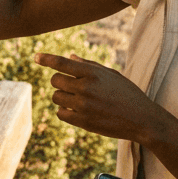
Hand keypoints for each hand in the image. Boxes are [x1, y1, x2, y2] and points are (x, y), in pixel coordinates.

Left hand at [34, 52, 169, 143]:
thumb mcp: (111, 75)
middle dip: (59, 81)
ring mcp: (83, 105)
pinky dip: (65, 110)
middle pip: (55, 80)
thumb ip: (89, 65)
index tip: (36, 57)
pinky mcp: (82, 121)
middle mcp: (86, 87)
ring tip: (76, 99)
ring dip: (62, 97)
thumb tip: (70, 56)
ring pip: (56, 97)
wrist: (141, 119)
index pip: (62, 63)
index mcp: (93, 73)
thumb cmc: (127, 93)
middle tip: (69, 85)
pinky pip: (61, 113)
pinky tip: (76, 110)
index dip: (46, 59)